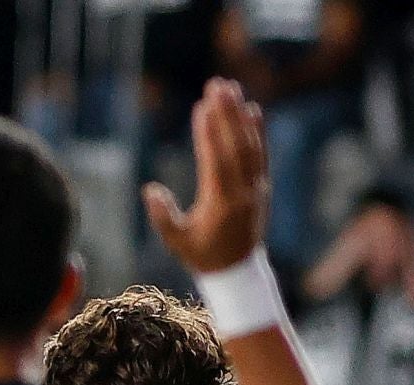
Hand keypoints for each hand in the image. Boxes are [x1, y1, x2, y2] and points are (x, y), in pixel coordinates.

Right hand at [145, 78, 269, 273]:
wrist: (238, 270)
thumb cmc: (202, 256)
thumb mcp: (177, 242)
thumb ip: (163, 217)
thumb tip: (150, 190)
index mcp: (221, 204)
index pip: (216, 160)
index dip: (208, 133)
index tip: (201, 107)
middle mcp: (243, 191)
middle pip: (235, 145)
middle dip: (226, 113)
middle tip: (216, 85)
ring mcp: (256, 187)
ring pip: (250, 144)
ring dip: (240, 114)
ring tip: (230, 89)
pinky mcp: (262, 185)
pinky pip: (261, 153)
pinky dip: (258, 130)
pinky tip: (252, 109)